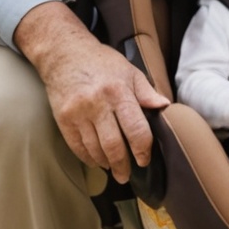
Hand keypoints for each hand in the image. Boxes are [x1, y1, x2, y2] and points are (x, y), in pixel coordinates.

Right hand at [13, 0, 170, 184]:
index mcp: (119, 92)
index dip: (142, 149)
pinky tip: (96, 161)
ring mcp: (78, 113)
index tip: (144, 159)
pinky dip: (88, 158)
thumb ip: (146, 92)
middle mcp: (98, 104)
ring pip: (95, 149)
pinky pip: (77, 147)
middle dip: (123, 165)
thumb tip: (165, 107)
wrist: (64, 53)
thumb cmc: (101, 62)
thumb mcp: (129, 71)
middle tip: (127, 175)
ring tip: (113, 168)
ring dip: (106, 163)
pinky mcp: (63, 119)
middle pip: (114, 145)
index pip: (136, 129)